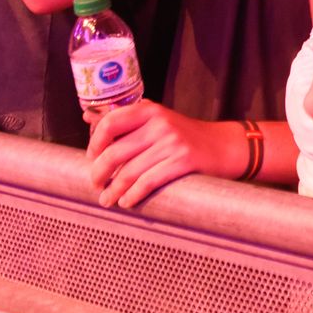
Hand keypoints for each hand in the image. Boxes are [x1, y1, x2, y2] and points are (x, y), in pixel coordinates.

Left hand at [87, 100, 242, 206]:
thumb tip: (88, 118)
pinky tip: (127, 201)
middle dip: (99, 174)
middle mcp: (160, 123)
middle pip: (115, 152)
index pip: (110, 123)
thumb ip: (128, 122)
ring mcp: (172, 142)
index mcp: (150, 110)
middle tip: (96, 185)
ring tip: (107, 200)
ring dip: (113, 191)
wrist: (223, 146)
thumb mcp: (159, 120)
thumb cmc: (186, 136)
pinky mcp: (183, 161)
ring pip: (128, 172)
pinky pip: (147, 182)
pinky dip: (132, 195)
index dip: (95, 143)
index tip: (91, 158)